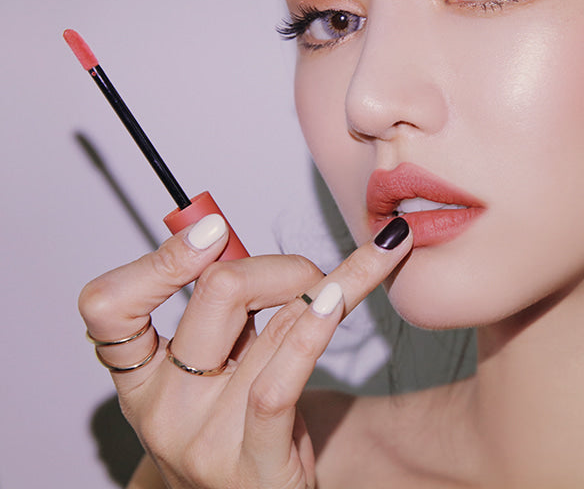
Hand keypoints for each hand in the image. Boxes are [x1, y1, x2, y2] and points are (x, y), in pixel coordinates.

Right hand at [79, 214, 411, 487]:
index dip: (159, 261)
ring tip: (364, 269)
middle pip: (213, 298)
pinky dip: (315, 330)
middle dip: (274, 267)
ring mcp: (204, 437)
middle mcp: (162, 406)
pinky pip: (280, 381)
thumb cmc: (243, 433)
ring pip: (267, 328)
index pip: (108, 307)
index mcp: (139, 377)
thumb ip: (221, 317)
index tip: (213, 231)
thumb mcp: (214, 373)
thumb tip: (236, 239)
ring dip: (325, 286)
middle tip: (309, 276)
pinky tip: (340, 299)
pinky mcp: (254, 462)